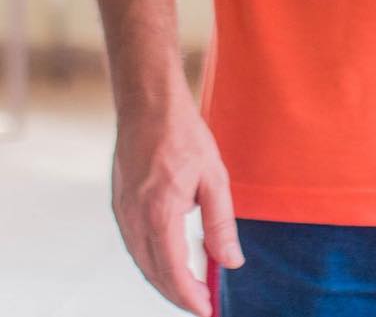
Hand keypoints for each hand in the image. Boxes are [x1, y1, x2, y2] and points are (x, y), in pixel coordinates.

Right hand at [112, 98, 242, 314]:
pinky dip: (152, 261)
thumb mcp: (214, 177)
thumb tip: (229, 260)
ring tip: (189, 290)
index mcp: (160, 212)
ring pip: (142, 262)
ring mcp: (122, 214)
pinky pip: (135, 246)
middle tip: (201, 305)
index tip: (206, 310)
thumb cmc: (183, 135)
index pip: (172, 270)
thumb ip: (221, 222)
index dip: (188, 296)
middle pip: (154, 272)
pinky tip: (169, 262)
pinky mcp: (119, 206)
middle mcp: (135, 219)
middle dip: (177, 295)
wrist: (148, 106)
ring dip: (164, 281)